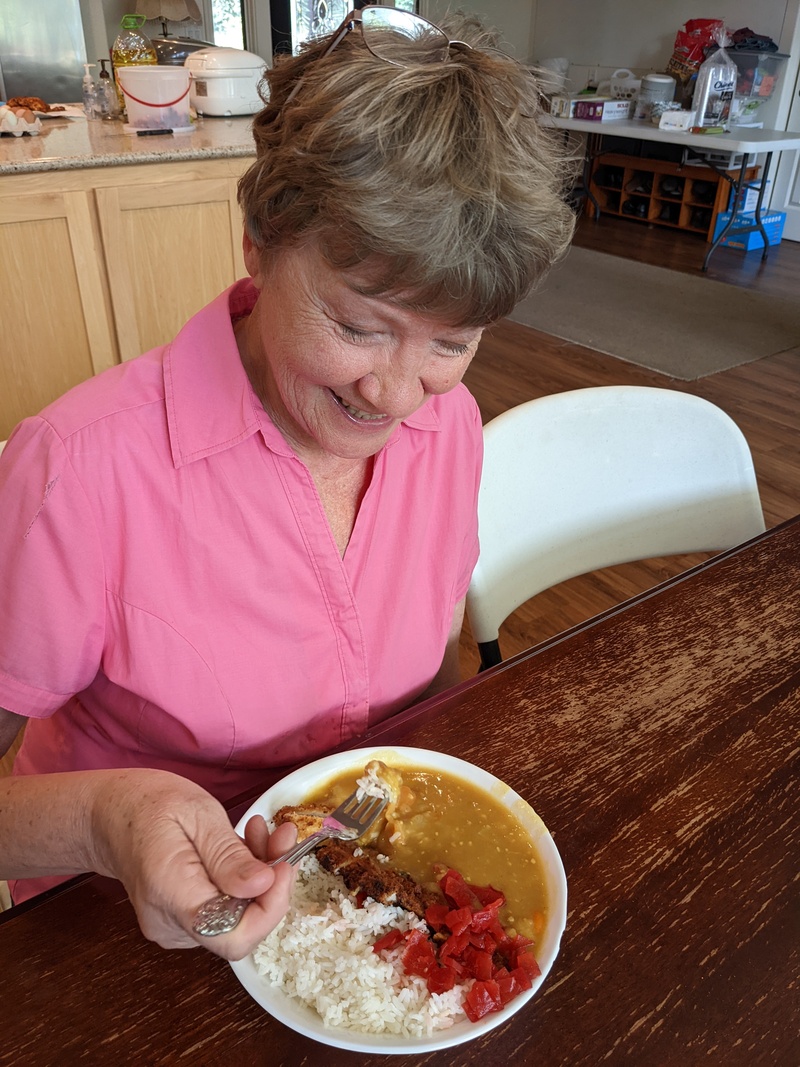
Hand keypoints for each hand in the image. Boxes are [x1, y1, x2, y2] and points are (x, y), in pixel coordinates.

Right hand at [90, 769, 296, 959]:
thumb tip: (263, 885)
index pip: (232, 937)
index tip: (283, 865)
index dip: (270, 908)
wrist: (109, 815)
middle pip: (242, 928)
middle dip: (272, 882)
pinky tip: (242, 847)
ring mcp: (174, 927)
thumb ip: (228, 855)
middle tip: (280, 834)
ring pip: (238, 917)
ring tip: (259, 831)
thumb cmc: (148, 805)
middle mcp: (170, 924)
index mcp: (171, 893)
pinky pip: (225, 909)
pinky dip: (243, 880)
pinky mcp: (182, 921)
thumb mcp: (196, 813)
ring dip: (261, 876)